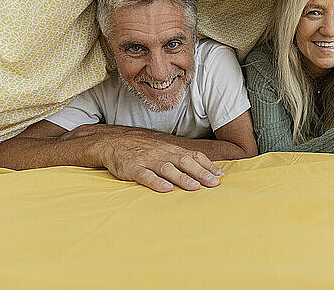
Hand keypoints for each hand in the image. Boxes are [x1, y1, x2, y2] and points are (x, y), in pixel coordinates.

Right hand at [89, 127, 224, 191]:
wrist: (113, 143)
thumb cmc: (142, 150)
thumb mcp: (163, 150)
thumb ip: (180, 159)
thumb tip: (204, 170)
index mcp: (170, 149)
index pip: (193, 156)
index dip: (207, 166)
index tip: (221, 176)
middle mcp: (161, 153)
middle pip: (184, 162)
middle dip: (201, 173)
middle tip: (214, 184)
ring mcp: (147, 160)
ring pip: (167, 168)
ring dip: (182, 178)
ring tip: (195, 188)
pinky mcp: (132, 168)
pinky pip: (145, 175)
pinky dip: (156, 182)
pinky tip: (165, 189)